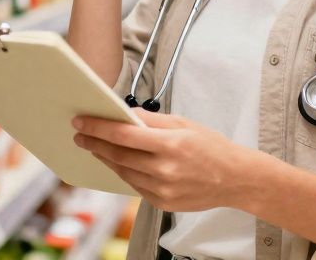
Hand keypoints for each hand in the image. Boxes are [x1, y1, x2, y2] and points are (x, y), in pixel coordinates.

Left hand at [72, 110, 245, 211]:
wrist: (235, 179)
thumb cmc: (211, 146)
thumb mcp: (183, 123)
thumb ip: (151, 120)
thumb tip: (124, 112)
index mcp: (170, 144)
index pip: (123, 134)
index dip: (97, 127)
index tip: (81, 121)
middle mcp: (164, 170)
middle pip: (118, 155)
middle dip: (94, 143)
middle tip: (80, 134)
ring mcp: (163, 190)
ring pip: (123, 172)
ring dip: (105, 158)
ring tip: (94, 147)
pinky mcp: (162, 203)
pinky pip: (134, 186)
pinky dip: (123, 172)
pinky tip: (116, 162)